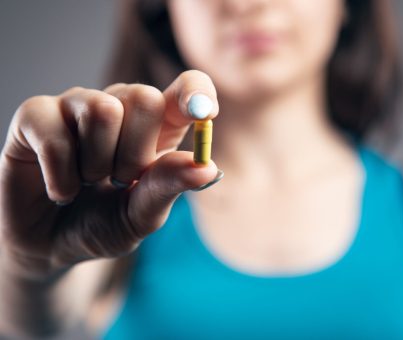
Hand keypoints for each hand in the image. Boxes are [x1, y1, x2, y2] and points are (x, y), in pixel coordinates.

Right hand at [0, 70, 219, 278]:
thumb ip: (168, 187)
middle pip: (145, 98)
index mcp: (156, 128)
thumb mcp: (142, 215)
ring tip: (88, 182)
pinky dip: (61, 177)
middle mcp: (119, 107)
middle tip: (119, 181)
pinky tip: (60, 189)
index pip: (185, 89)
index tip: (204, 114)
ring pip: (103, 110)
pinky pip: (56, 134)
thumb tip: (206, 167)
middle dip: (135, 155)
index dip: (196, 94)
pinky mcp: (36, 115)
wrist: (52, 245)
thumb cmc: (103, 224)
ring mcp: (76, 106)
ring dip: (97, 165)